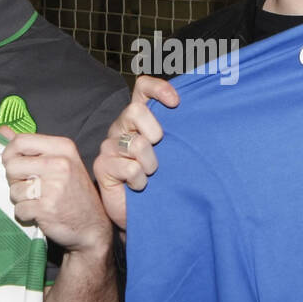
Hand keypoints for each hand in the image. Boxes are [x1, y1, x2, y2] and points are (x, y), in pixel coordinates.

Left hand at [0, 128, 111, 253]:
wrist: (92, 226)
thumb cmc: (74, 193)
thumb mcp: (60, 162)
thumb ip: (30, 146)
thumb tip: (2, 130)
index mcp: (63, 148)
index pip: (21, 140)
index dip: (10, 154)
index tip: (16, 164)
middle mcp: (60, 163)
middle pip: (12, 165)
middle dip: (15, 180)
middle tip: (30, 187)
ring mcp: (54, 186)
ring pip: (13, 190)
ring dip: (21, 199)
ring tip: (39, 200)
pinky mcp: (47, 208)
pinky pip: (19, 209)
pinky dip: (26, 214)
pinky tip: (41, 213)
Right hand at [92, 76, 179, 229]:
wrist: (143, 213)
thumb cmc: (161, 181)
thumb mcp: (173, 153)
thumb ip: (178, 132)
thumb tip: (200, 115)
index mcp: (139, 119)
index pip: (142, 88)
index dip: (158, 88)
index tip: (175, 103)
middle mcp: (122, 128)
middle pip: (135, 110)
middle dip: (154, 132)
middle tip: (159, 150)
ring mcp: (109, 146)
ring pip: (136, 144)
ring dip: (151, 165)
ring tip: (150, 175)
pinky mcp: (102, 166)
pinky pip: (130, 168)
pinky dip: (141, 181)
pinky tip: (138, 187)